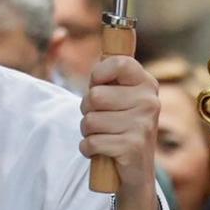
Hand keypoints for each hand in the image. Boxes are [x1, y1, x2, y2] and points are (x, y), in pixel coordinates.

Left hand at [81, 55, 160, 209]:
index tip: (98, 85)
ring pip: (89, 120)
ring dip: (88, 132)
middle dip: (88, 111)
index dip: (98, 74)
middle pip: (94, 96)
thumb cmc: (120, 130)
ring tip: (104, 137)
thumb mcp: (117, 98)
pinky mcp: (132, 147)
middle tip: (102, 121)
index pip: (118, 62)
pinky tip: (102, 152)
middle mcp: (149, 101)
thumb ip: (100, 72)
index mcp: (146, 84)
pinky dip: (88, 149)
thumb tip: (59, 35)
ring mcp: (143, 124)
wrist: (136, 174)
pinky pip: (90, 141)